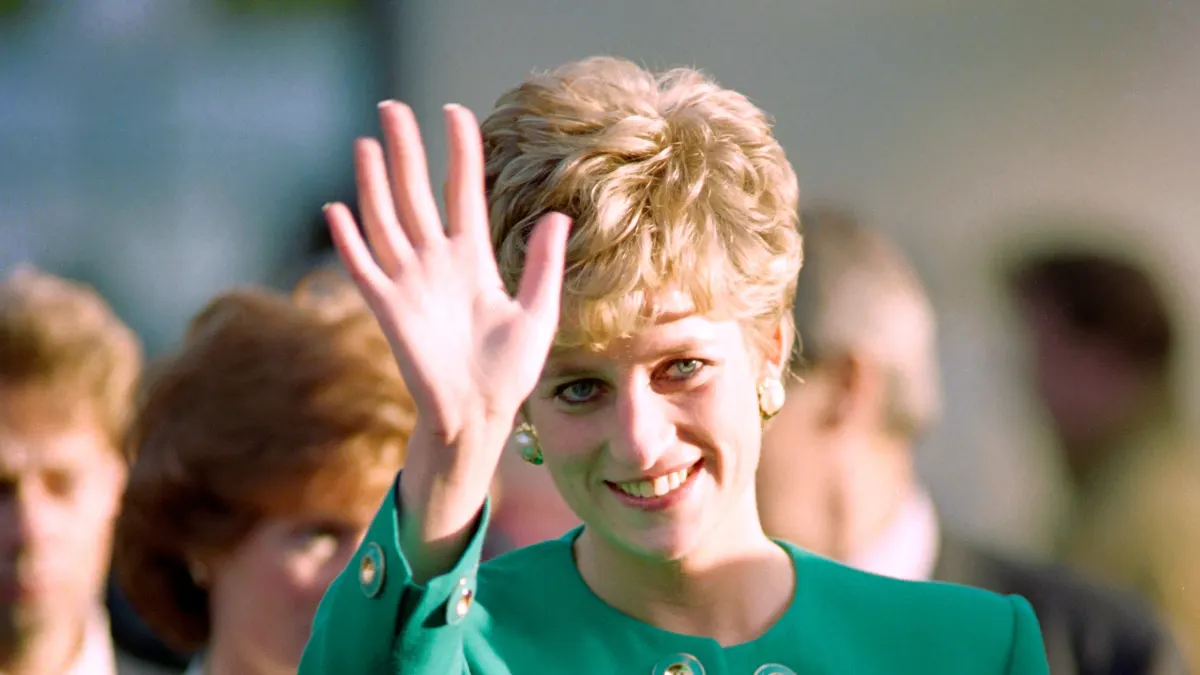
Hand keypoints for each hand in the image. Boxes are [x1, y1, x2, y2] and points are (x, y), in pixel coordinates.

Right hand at [324, 101, 570, 448]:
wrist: (479, 413)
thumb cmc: (510, 369)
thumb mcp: (538, 311)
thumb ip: (543, 262)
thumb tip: (559, 214)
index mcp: (473, 259)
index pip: (463, 191)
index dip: (460, 152)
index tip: (455, 113)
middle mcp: (436, 262)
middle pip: (415, 193)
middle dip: (405, 150)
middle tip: (392, 106)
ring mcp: (409, 283)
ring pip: (385, 220)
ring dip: (373, 182)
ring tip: (366, 142)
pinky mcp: (388, 309)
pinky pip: (363, 268)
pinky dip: (348, 241)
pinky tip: (335, 209)